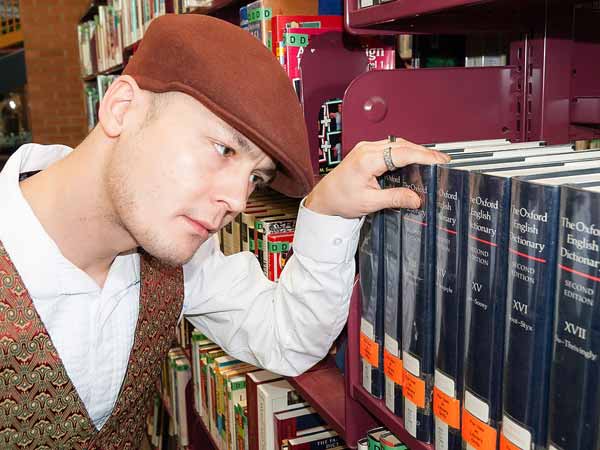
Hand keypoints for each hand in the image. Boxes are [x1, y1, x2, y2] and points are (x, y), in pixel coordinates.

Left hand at [305, 137, 449, 218]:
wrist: (324, 199)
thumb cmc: (340, 199)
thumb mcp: (369, 203)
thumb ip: (394, 199)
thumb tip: (415, 199)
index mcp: (367, 159)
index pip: (402, 153)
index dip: (423, 156)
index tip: (439, 161)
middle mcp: (367, 149)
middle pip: (402, 145)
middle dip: (424, 152)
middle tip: (442, 162)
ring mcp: (366, 148)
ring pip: (397, 144)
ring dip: (415, 151)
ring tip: (432, 161)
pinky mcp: (366, 152)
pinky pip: (390, 147)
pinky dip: (404, 152)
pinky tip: (413, 160)